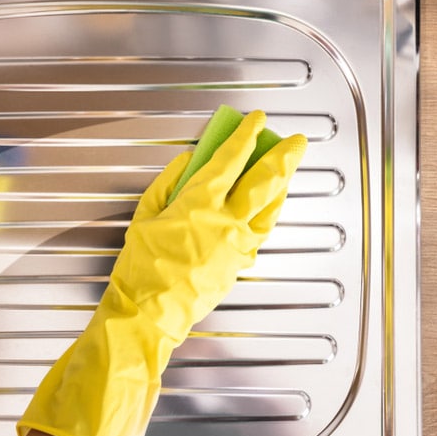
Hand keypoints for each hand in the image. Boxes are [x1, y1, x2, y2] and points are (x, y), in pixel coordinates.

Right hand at [17, 110, 306, 435]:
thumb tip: (185, 162)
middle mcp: (226, 222)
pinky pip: (261, 231)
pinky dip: (269, 212)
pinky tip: (268, 207)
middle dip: (283, 155)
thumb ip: (167, 184)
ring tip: (288, 170)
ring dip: (282, 184)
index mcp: (199, 204)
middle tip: (296, 140)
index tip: (255, 121)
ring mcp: (238, 245)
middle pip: (265, 180)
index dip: (245, 136)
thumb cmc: (140, 269)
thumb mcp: (144, 217)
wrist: (149, 314)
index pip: (230, 159)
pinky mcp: (240, 264)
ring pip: (270, 207)